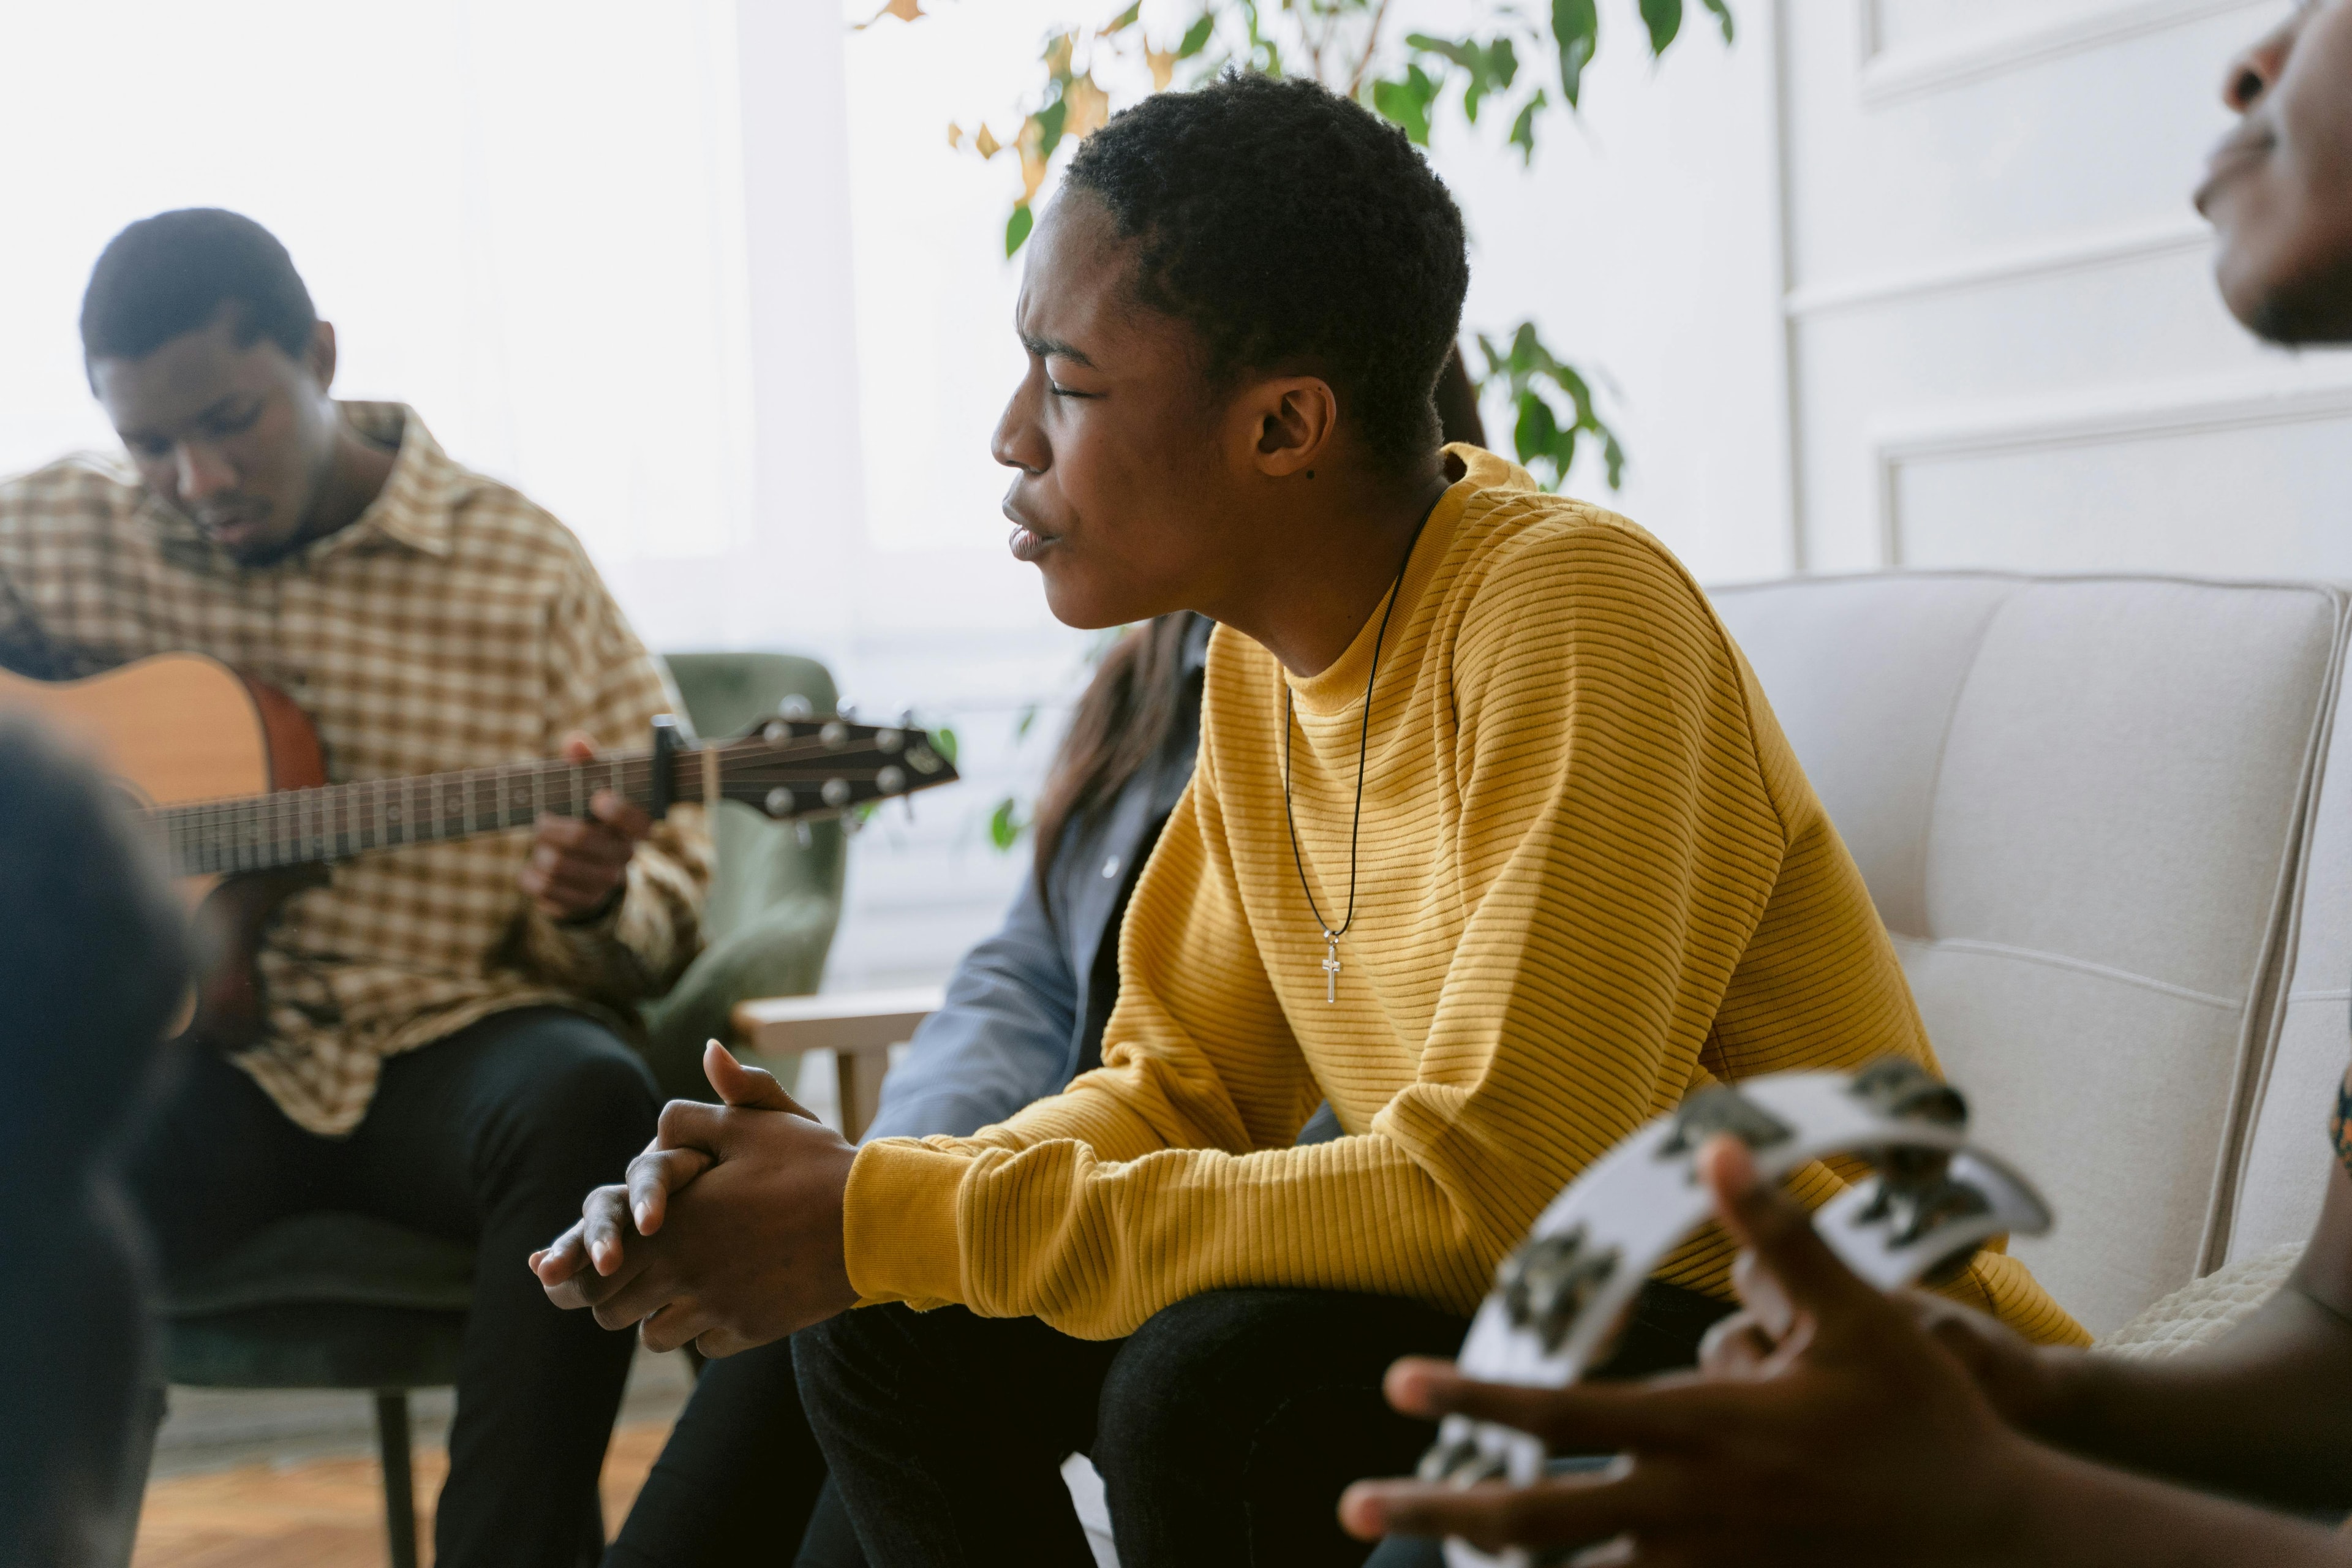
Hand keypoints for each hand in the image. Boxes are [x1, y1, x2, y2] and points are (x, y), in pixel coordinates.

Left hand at [519, 732, 650, 919]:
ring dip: (540, 851)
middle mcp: (624, 857)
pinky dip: (530, 875)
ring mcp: (603, 884)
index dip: (619, 810)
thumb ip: (585, 763)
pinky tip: (538, 868)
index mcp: (633, 828)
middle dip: (551, 827)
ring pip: (556, 865)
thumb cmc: (588, 819)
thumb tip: (576, 741)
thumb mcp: (589, 789)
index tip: (598, 799)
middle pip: (581, 840)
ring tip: (543, 846)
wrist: (592, 872)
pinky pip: (542, 888)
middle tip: (541, 820)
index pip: (637, 821)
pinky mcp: (580, 903)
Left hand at [531, 1042, 861, 1355]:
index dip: (590, 1263)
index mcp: (671, 1224)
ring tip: (679, 1289)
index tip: (606, 1252)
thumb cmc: (812, 1166)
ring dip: (658, 1316)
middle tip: (637, 1273)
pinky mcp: (751, 1329)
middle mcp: (684, 1273)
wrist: (873, 1221)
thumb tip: (705, 1051)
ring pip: (655, 1335)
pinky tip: (726, 1299)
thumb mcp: (758, 1123)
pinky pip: (705, 1345)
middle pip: (611, 1312)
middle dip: (617, 1294)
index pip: (596, 1268)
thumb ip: (712, 1101)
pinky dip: (706, 1330)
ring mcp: (717, 1307)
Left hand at [1338, 1136, 2039, 1563]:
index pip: (1565, 1413)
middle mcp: (1691, 1510)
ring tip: (1423, 1551)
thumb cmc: (1927, 1422)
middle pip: (1538, 1519)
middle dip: (1442, 1511)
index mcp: (1710, 1429)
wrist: (2001, 1544)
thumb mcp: (1861, 1318)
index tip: (1400, 1386)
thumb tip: (1719, 1150)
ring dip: (1494, 1563)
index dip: (1478, 1400)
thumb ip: (1784, 1236)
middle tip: (1356, 1502)